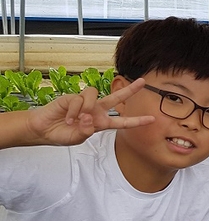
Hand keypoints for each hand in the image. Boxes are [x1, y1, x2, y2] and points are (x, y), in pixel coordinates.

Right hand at [24, 79, 153, 146]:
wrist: (44, 129)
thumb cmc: (62, 134)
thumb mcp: (78, 138)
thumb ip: (86, 131)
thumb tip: (89, 118)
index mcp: (101, 122)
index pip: (122, 122)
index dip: (136, 121)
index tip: (152, 119)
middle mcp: (96, 110)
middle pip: (117, 97)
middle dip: (130, 90)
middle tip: (143, 81)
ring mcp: (86, 103)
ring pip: (96, 95)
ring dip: (86, 107)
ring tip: (75, 119)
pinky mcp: (74, 96)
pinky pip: (80, 99)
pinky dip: (74, 110)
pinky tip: (67, 117)